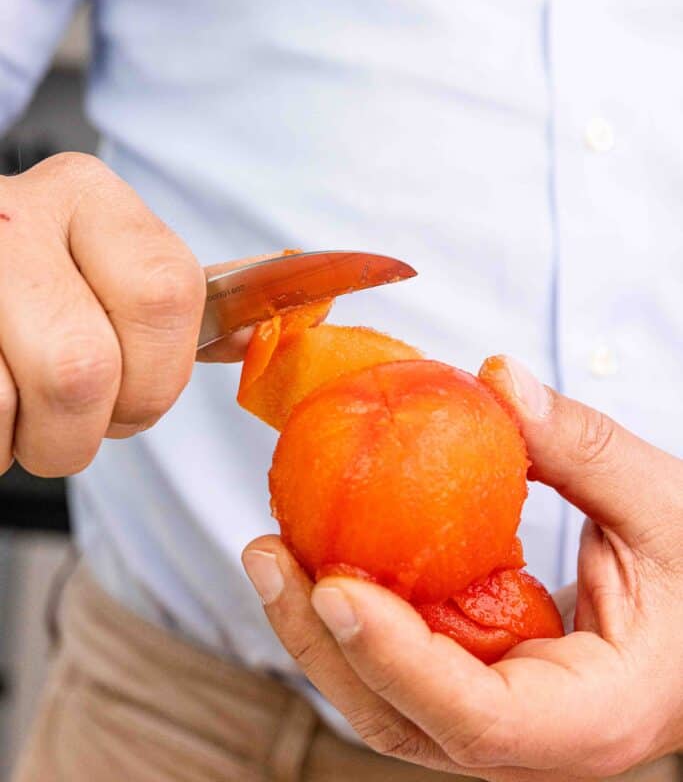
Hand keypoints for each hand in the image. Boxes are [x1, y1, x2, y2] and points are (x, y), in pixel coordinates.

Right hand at [0, 153, 261, 476]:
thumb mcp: (110, 272)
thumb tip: (296, 314)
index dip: (161, 375)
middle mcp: (17, 217)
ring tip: (18, 400)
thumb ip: (190, 302)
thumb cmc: (31, 289)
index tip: (141, 391)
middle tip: (73, 414)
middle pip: (90, 367)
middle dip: (95, 426)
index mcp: (87, 196)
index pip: (166, 296)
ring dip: (32, 440)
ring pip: (24, 405)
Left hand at [243, 355, 682, 778]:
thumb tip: (497, 380)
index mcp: (591, 717)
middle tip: (267, 553)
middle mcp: (533, 741)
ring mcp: (500, 717)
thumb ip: (582, 446)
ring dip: (321, 630)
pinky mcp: (480, 680)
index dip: (398, 661)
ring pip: (389, 700)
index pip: (479, 720)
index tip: (334, 587)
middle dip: (323, 643)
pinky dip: (360, 613)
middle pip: (403, 719)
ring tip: (275, 550)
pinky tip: (327, 551)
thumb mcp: (663, 503)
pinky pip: (405, 660)